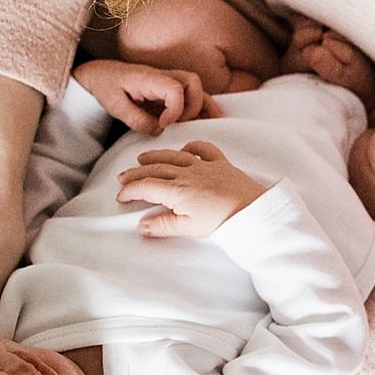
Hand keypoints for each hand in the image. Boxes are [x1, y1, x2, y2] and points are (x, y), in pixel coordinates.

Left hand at [73, 59, 219, 135]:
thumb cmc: (107, 87)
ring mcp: (169, 80)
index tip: (165, 124)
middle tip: (179, 123)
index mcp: (149, 78)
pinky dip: (200, 106)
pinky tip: (204, 120)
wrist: (100, 74)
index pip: (174, 89)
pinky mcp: (169, 89)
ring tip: (211, 123)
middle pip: (193, 83)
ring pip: (197, 87)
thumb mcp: (115, 106)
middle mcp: (163, 75)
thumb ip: (137, 120)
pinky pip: (191, 94)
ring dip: (203, 105)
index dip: (175, 109)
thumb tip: (160, 130)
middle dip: (193, 105)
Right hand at [116, 140, 268, 237]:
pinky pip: (203, 149)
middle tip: (123, 177)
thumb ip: (164, 226)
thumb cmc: (224, 221)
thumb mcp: (190, 228)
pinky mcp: (221, 164)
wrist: (253, 211)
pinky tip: (184, 149)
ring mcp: (204, 166)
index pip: (146, 187)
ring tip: (142, 158)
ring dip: (156, 156)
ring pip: (174, 156)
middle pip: (155, 169)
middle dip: (136, 173)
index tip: (122, 196)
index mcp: (177, 190)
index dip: (131, 190)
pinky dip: (191, 146)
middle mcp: (188, 173)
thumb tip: (143, 226)